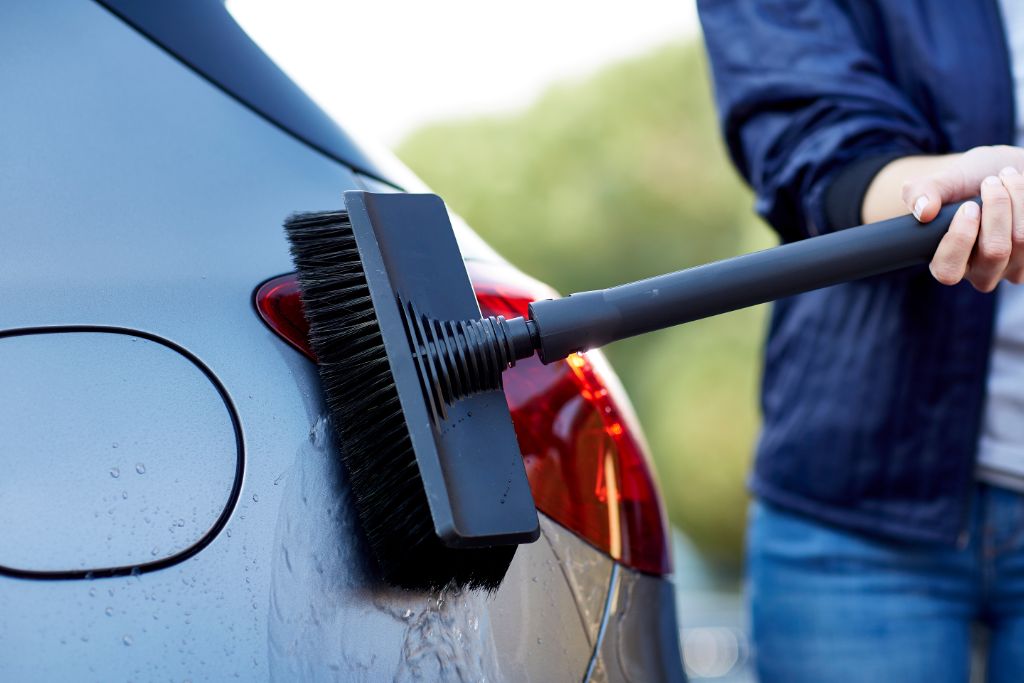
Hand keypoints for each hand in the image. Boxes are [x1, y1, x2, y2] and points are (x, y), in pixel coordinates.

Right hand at [899, 145, 1023, 290]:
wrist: (1002, 176)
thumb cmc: (968, 181)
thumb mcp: (943, 181)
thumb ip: (921, 193)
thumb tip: (924, 212)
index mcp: (947, 264)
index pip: (948, 270)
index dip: (960, 238)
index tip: (969, 206)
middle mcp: (981, 274)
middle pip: (994, 251)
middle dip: (996, 208)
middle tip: (991, 181)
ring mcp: (1014, 269)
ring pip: (1022, 239)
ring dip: (1017, 198)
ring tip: (1007, 177)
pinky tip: (1020, 187)